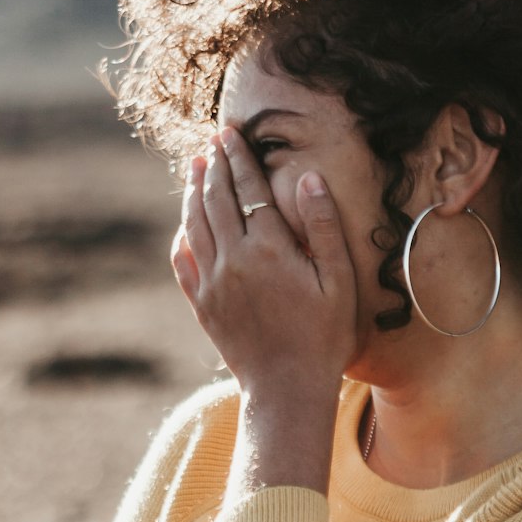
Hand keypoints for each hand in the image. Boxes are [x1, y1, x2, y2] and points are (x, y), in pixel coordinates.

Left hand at [172, 126, 356, 398]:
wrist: (286, 388)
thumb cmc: (323, 336)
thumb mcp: (338, 280)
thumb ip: (323, 226)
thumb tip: (309, 178)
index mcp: (270, 249)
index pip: (249, 188)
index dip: (239, 158)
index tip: (230, 134)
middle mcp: (234, 259)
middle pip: (216, 199)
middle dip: (214, 165)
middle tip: (211, 142)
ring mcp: (213, 282)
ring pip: (195, 224)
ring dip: (193, 192)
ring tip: (195, 168)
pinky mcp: (202, 304)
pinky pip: (184, 260)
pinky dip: (183, 234)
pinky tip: (185, 223)